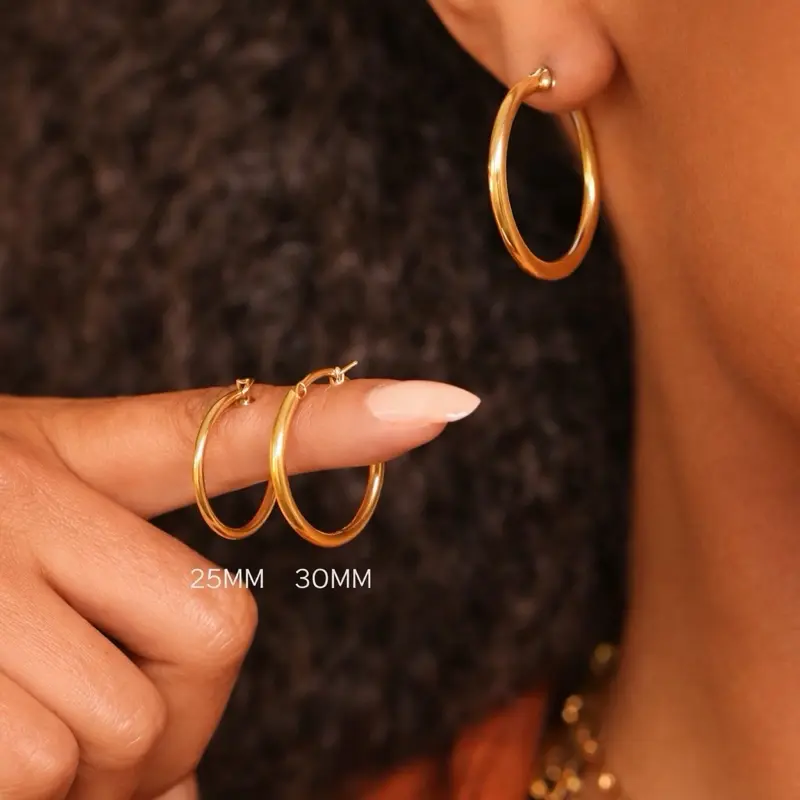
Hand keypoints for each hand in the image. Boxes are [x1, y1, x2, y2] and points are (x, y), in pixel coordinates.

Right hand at [0, 378, 479, 798]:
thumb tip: (190, 783)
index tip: (453, 400)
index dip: (345, 417)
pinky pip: (41, 775)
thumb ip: (132, 626)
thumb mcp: (36, 526)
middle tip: (82, 711)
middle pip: (208, 639)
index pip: (228, 432)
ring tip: (12, 723)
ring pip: (115, 737)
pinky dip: (34, 790)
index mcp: (59, 456)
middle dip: (169, 714)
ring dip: (87, 774)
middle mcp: (20, 499)